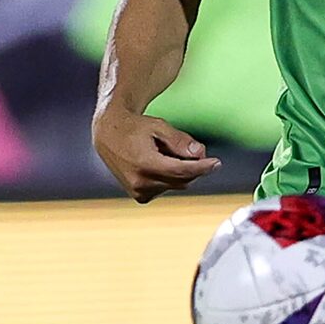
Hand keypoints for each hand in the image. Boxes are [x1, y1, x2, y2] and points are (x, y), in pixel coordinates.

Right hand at [93, 107, 220, 202]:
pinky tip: (158, 163)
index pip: (182, 171)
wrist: (108, 136)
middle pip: (182, 179)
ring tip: (162, 152)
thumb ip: (180, 141)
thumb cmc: (135, 127)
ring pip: (176, 184)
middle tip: (190, 148)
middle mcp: (141, 182)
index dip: (202, 167)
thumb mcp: (159, 126)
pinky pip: (167, 188)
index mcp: (145, 164)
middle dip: (192, 166)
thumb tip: (200, 153)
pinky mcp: (140, 197)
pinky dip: (170, 177)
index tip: (216, 163)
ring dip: (179, 170)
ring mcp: (139, 192)